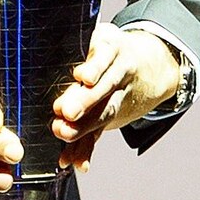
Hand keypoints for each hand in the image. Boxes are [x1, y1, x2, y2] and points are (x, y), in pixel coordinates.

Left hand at [52, 25, 179, 173]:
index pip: (105, 56)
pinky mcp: (114, 113)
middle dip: (85, 100)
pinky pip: (101, 132)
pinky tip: (79, 164)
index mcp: (113, 47)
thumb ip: (83, 46)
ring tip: (64, 134)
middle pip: (105, 87)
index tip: (83, 77)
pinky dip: (88, 149)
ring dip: (84, 127)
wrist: (152, 65)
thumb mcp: (100, 35)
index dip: (95, 66)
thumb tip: (46, 45)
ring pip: (104, 111)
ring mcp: (119, 95)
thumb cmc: (108, 46)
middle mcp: (119, 71)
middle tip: (66, 112)